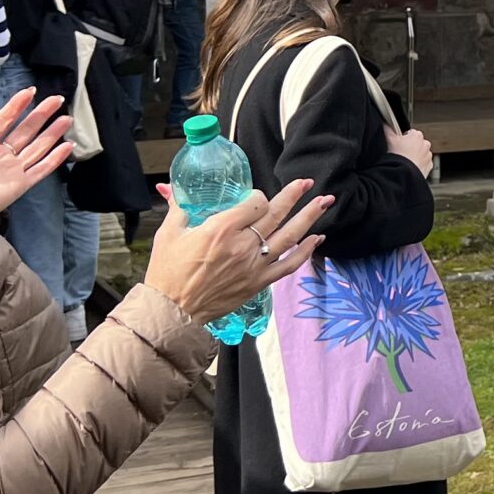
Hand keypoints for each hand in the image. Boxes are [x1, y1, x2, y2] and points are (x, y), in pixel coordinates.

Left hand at [0, 91, 73, 218]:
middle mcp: (0, 154)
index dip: (17, 105)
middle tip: (56, 100)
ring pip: (37, 147)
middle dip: (42, 114)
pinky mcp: (19, 184)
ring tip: (67, 118)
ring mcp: (11, 169)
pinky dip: (55, 159)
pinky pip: (41, 169)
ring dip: (52, 133)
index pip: (4, 120)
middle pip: (26, 130)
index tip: (30, 91)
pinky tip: (67, 146)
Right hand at [144, 180, 331, 324]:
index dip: (258, 196)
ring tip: (326, 202)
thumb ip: (178, 207)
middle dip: (294, 195)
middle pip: (276, 214)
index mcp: (221, 230)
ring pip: (289, 236)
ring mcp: (254, 266)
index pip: (254, 203)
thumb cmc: (167, 272)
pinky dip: (305, 251)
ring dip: (310, 217)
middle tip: (308, 181)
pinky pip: (289, 265)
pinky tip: (317, 239)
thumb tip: (170, 187)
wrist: (172, 312)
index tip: (255, 197)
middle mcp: (243, 246)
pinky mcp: (258, 283)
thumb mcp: (170, 233)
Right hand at [388, 128, 434, 181]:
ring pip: (421, 154)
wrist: (404, 172)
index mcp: (417, 135)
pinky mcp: (429, 166)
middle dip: (411, 147)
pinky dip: (418, 165)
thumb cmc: (398, 155)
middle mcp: (425, 144)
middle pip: (417, 143)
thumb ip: (388, 129)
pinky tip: (410, 167)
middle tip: (402, 153)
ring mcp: (428, 155)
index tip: (399, 144)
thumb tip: (385, 124)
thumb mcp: (390, 139)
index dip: (403, 138)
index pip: (411, 133)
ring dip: (415, 156)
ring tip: (406, 161)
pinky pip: (424, 164)